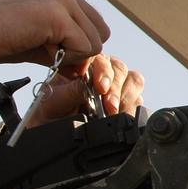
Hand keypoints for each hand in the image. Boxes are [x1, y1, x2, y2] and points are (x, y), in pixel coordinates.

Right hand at [0, 0, 109, 73]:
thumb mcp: (34, 41)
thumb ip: (59, 49)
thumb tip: (78, 67)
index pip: (93, 26)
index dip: (78, 49)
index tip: (55, 58)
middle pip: (100, 34)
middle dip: (79, 53)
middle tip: (49, 57)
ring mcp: (63, 1)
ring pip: (94, 43)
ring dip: (70, 56)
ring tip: (39, 50)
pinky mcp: (58, 15)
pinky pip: (83, 48)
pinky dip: (64, 58)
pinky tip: (38, 50)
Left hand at [27, 53, 145, 126]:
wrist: (50, 130)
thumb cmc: (49, 112)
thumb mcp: (53, 102)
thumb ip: (71, 91)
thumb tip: (88, 84)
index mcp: (82, 65)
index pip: (99, 58)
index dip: (103, 71)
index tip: (100, 87)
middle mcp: (101, 72)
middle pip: (120, 69)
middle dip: (115, 88)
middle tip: (109, 105)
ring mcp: (115, 86)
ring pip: (133, 81)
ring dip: (126, 97)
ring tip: (113, 112)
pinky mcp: (126, 101)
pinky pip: (138, 99)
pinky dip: (131, 107)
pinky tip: (120, 115)